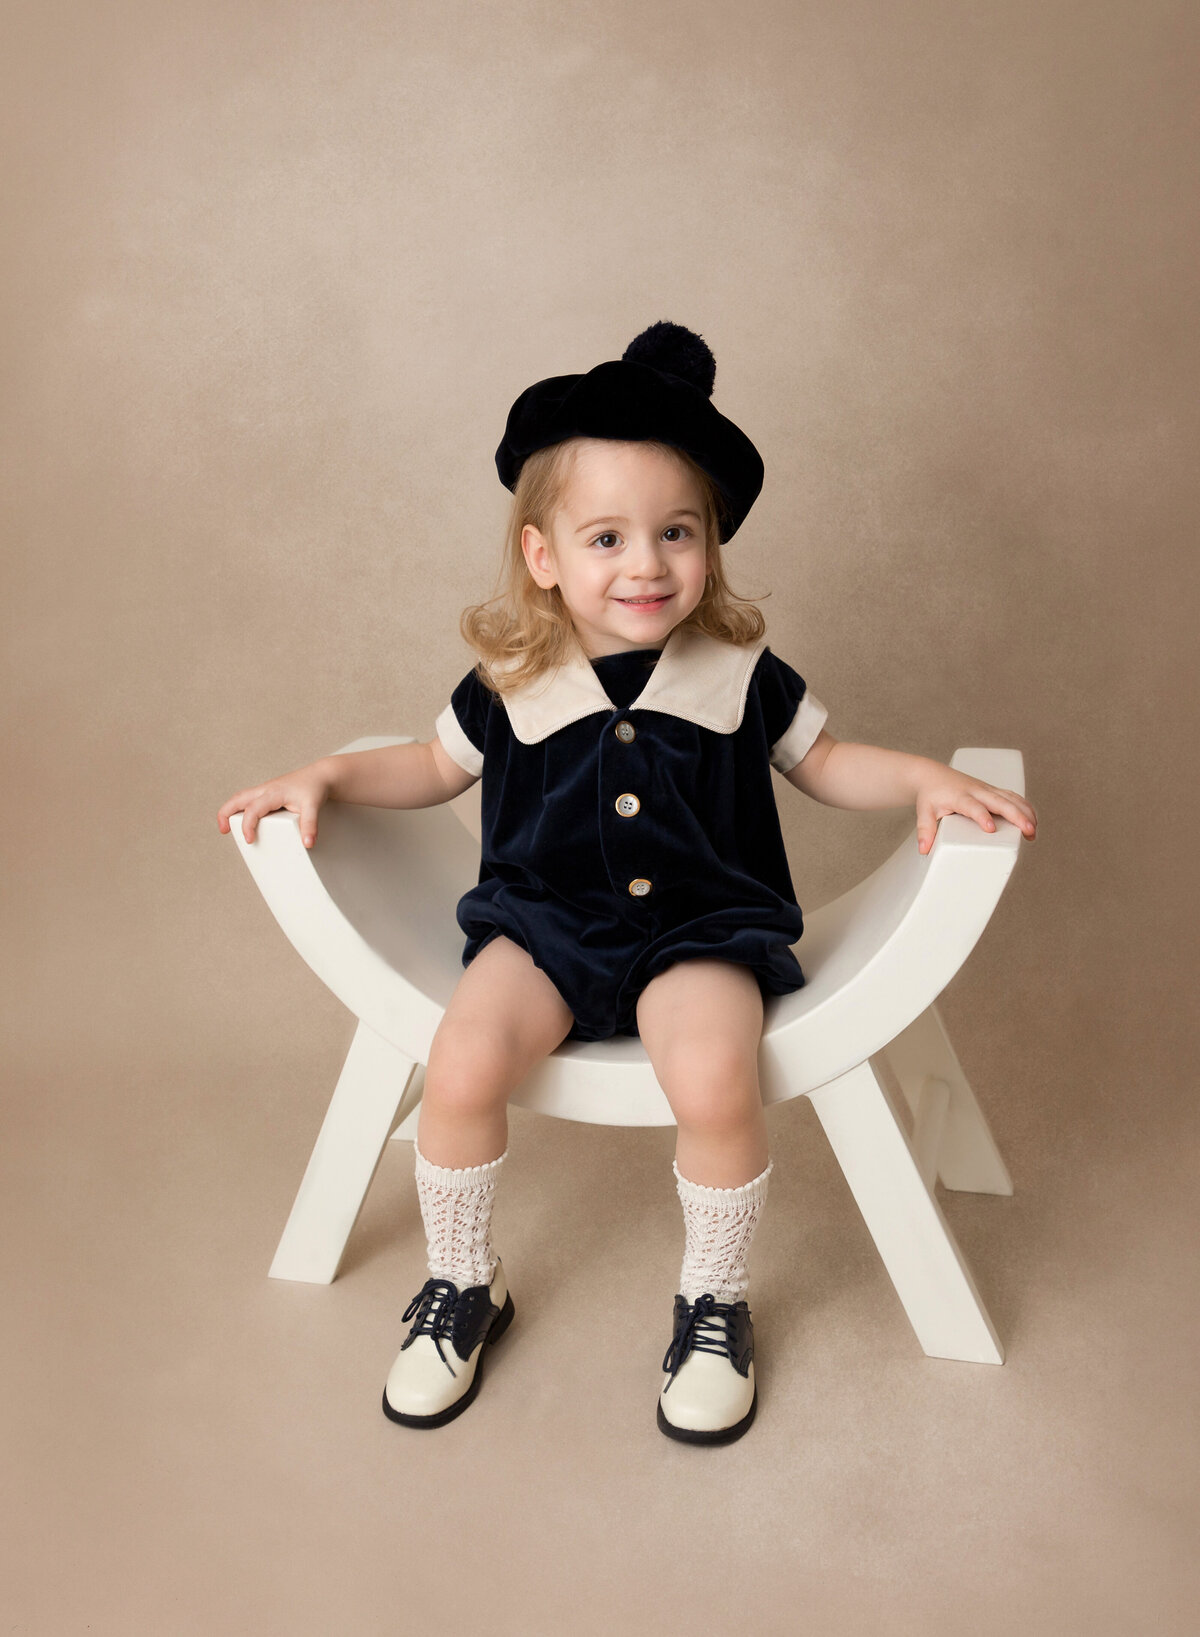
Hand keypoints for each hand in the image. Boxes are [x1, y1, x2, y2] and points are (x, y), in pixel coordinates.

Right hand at [216, 761, 332, 848]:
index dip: (248, 825)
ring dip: (230, 810)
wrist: (322, 775)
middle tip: (224, 831)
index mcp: (273, 793)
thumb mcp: (313, 806)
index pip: (253, 809)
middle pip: (238, 798)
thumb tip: (308, 843)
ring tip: (227, 826)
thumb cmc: (315, 788)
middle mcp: (266, 789)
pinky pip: (249, 798)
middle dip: (226, 813)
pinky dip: (240, 808)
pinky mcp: (268, 792)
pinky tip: (245, 819)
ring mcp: (266, 789)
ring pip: (241, 797)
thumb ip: (310, 825)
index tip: (249, 840)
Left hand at [915, 769, 1037, 854]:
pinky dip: (1025, 806)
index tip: (991, 829)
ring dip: (1025, 812)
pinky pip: (1013, 796)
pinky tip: (1032, 820)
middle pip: (1000, 801)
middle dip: (1016, 815)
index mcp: (960, 796)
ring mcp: (987, 789)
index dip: (982, 816)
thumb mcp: (924, 811)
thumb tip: (924, 849)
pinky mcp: (993, 790)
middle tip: (1028, 831)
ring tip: (1033, 832)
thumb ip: (925, 829)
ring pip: (1011, 798)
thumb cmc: (930, 794)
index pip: (974, 806)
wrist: (933, 775)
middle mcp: (977, 791)